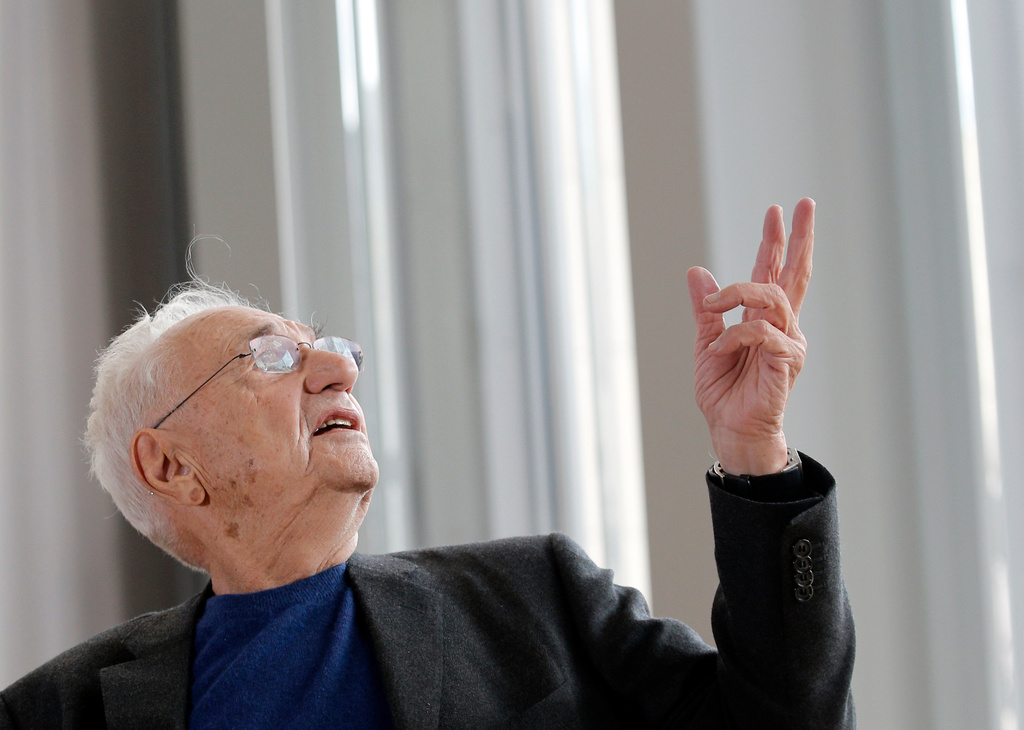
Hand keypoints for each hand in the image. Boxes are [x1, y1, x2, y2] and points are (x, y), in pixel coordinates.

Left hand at [686, 198, 813, 475]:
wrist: (730, 428)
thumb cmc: (724, 392)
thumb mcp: (705, 342)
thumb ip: (706, 310)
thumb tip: (696, 271)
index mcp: (763, 319)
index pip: (773, 272)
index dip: (775, 242)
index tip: (778, 210)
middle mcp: (782, 326)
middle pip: (795, 274)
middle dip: (798, 238)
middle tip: (803, 205)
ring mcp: (788, 342)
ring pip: (772, 297)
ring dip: (739, 293)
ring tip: (714, 304)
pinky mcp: (787, 361)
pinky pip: (763, 332)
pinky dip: (735, 335)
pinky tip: (720, 350)